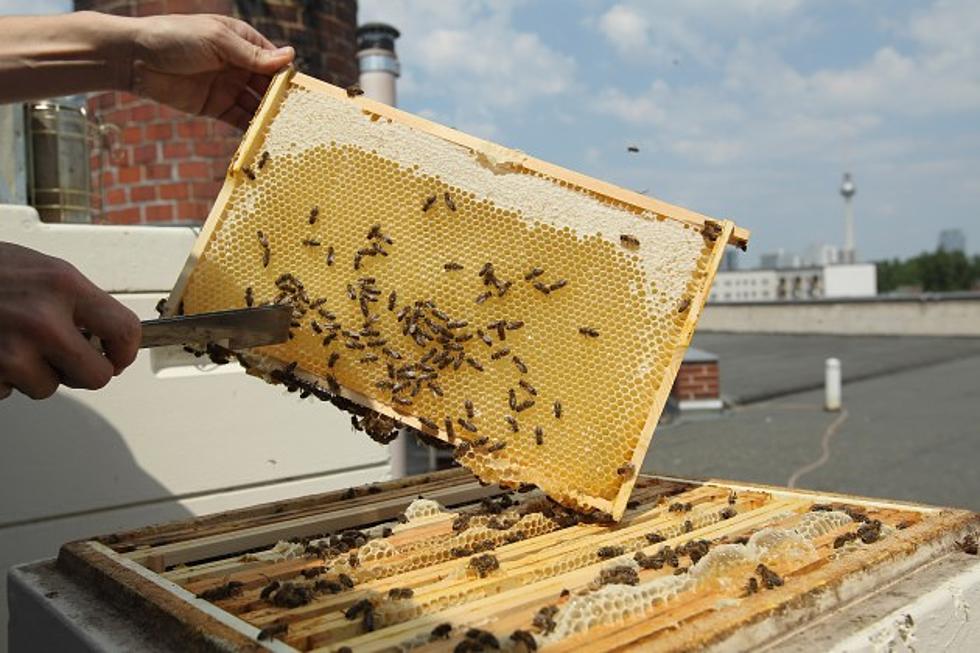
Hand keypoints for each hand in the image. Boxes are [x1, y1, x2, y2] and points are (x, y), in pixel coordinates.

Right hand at [0, 243, 140, 399]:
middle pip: (96, 375)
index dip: (125, 351)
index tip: (118, 357)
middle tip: (67, 360)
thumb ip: (76, 301)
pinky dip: (2, 379)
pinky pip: (9, 392)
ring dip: (34, 374)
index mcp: (64, 286)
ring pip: (49, 387)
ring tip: (11, 343)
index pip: (124, 330)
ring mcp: (13, 350)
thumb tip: (107, 333)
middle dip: (84, 373)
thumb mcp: (41, 270)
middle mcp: (43, 319)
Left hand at [130, 14, 294, 128]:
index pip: (274, 61)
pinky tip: (264, 138)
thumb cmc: (175, 37)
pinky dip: (252, 129)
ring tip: (286, 132)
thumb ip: (253, 55)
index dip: (289, 77)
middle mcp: (239, 65)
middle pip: (269, 86)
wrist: (135, 58)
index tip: (305, 94)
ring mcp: (228, 87)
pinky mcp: (216, 107)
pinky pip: (240, 120)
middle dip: (283, 101)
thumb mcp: (218, 41)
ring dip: (270, 117)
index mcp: (242, 42)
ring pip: (257, 105)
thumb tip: (291, 57)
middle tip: (300, 119)